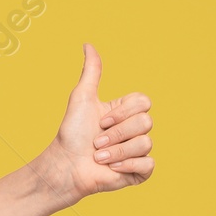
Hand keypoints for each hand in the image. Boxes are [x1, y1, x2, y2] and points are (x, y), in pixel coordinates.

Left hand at [44, 42, 153, 201]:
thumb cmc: (71, 133)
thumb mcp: (82, 97)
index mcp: (125, 111)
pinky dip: (127, 165)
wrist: (66, 165)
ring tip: (99, 156)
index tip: (101, 120)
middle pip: (146, 122)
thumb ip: (91, 71)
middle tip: (96, 141)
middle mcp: (134, 130)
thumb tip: (88, 44)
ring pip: (146, 143)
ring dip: (117, 150)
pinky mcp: (139, 171)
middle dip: (117, 133)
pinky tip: (111, 167)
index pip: (144, 102)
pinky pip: (149, 164)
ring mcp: (138, 151)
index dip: (123, 112)